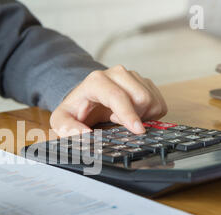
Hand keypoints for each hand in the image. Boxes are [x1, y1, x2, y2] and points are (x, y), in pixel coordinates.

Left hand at [50, 65, 166, 135]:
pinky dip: (150, 114)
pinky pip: (159, 103)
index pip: (117, 96)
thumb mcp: (61, 121)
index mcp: (96, 81)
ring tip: (122, 117)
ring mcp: (132, 75)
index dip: (129, 114)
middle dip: (134, 116)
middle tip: (115, 121)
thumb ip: (66, 128)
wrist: (85, 101)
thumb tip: (84, 134)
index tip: (138, 131)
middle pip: (141, 98)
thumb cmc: (75, 111)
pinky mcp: (144, 82)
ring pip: (152, 100)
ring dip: (142, 116)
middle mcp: (116, 73)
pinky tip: (133, 114)